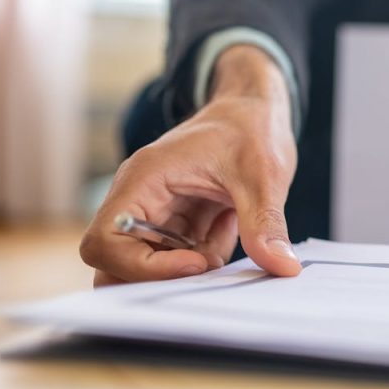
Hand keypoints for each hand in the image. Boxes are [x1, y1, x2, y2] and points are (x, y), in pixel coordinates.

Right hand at [80, 45, 301, 285]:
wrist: (256, 111)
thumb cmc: (250, 128)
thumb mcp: (264, 175)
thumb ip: (266, 223)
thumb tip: (282, 267)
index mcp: (144, 179)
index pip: (106, 242)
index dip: (142, 266)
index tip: (195, 263)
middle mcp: (139, 199)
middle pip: (116, 263)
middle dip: (160, 277)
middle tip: (209, 267)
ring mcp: (156, 213)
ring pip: (148, 266)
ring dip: (189, 267)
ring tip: (226, 234)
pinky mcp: (176, 224)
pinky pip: (179, 258)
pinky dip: (206, 256)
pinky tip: (228, 225)